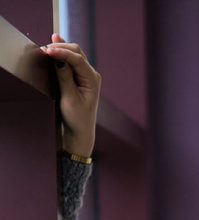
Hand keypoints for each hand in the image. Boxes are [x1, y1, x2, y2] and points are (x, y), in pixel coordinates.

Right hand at [41, 34, 100, 156]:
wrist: (80, 131)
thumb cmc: (76, 118)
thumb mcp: (69, 98)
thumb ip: (64, 77)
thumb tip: (58, 59)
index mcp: (92, 80)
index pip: (77, 59)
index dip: (62, 52)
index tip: (47, 51)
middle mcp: (92, 75)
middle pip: (76, 52)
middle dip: (60, 48)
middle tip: (43, 49)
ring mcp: (86, 75)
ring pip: (73, 54)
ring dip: (60, 49)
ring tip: (46, 48)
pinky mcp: (80, 77)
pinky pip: (71, 61)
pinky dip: (61, 54)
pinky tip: (54, 46)